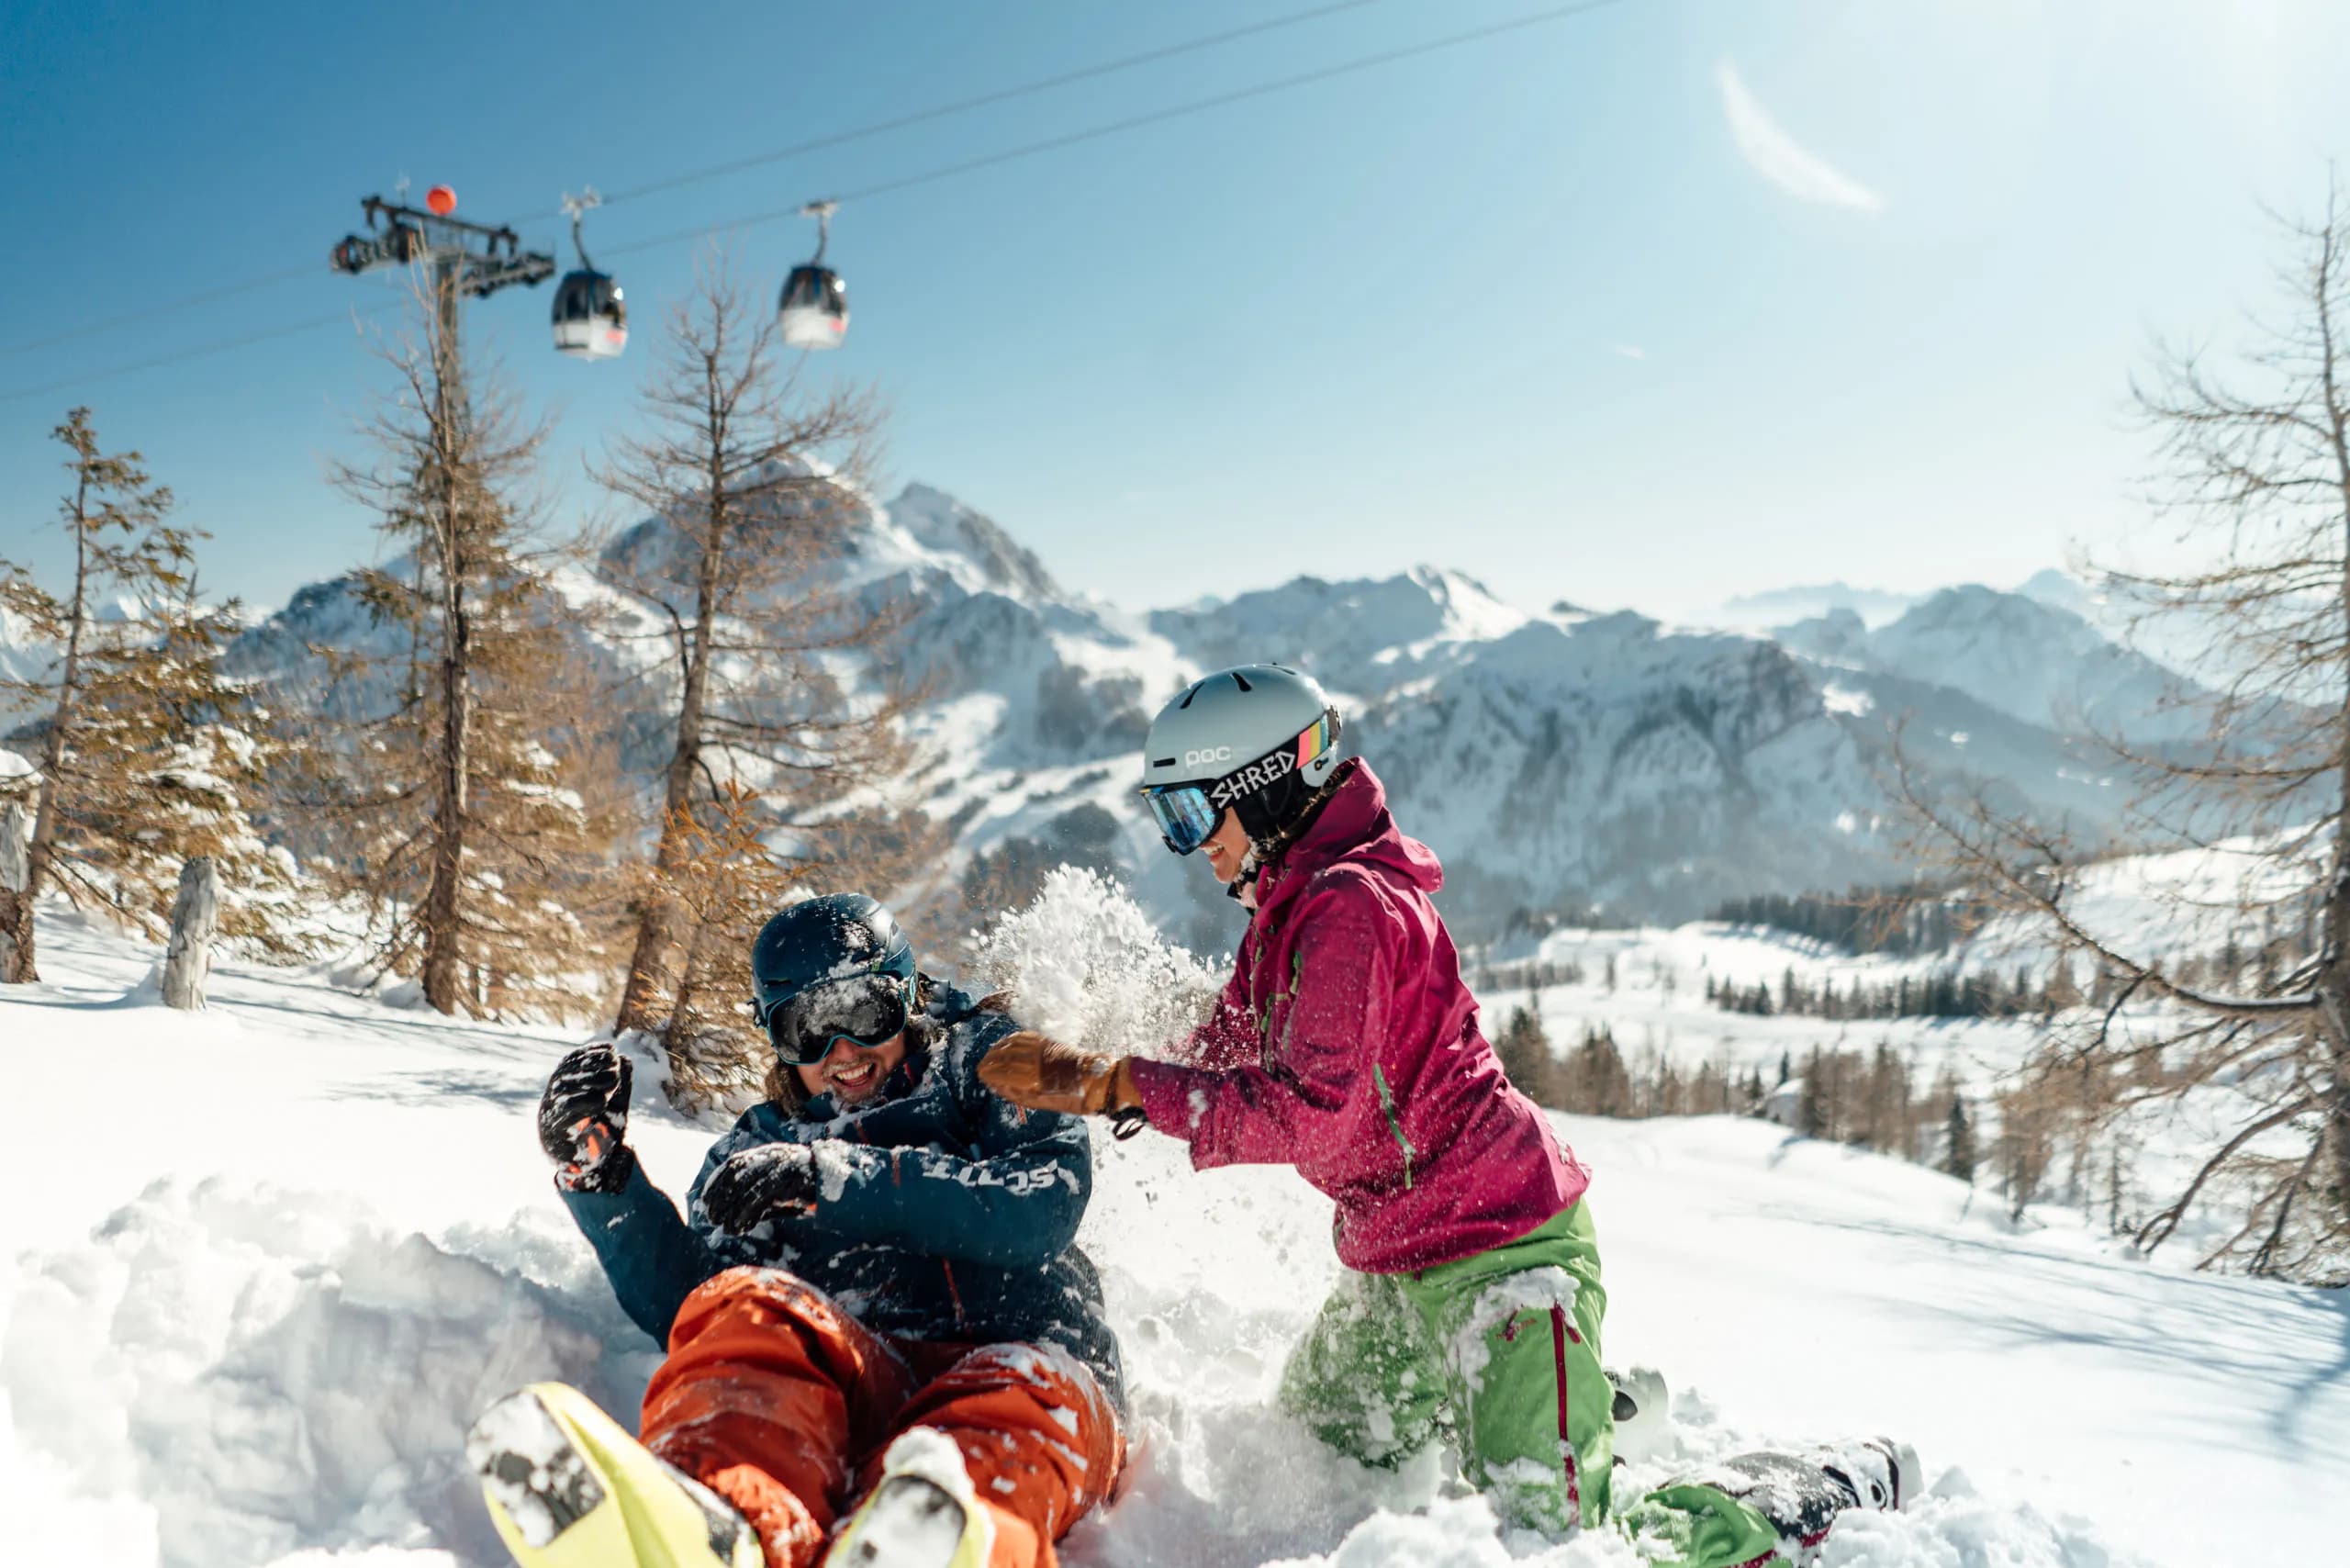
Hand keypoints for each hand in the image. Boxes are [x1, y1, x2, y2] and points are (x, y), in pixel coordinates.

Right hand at [539, 1046, 634, 1192]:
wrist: (595, 1170)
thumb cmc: (603, 1134)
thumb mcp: (617, 1105)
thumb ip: (621, 1084)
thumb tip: (626, 1059)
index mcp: (563, 1091)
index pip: (570, 1064)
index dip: (588, 1053)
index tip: (610, 1048)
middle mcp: (551, 1102)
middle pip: (566, 1075)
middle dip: (591, 1065)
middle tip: (614, 1062)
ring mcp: (548, 1119)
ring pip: (563, 1092)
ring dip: (589, 1081)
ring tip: (613, 1079)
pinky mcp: (552, 1137)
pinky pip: (564, 1116)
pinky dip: (584, 1105)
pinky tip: (603, 1101)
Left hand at [702, 1143, 821, 1233]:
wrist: (838, 1181)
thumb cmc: (806, 1188)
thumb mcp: (778, 1190)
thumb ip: (757, 1197)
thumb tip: (729, 1216)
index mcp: (767, 1154)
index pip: (733, 1164)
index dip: (716, 1182)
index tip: (704, 1200)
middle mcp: (771, 1156)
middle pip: (735, 1174)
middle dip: (720, 1197)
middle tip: (712, 1219)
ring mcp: (781, 1165)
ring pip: (746, 1186)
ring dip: (731, 1210)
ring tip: (725, 1228)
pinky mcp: (789, 1179)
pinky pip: (760, 1196)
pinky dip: (747, 1214)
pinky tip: (742, 1228)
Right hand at [977, 1030, 1143, 1119]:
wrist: (1099, 1081)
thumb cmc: (1074, 1098)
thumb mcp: (1044, 1103)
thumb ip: (1019, 1094)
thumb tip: (998, 1086)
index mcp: (1034, 1078)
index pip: (1004, 1072)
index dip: (990, 1073)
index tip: (981, 1075)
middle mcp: (1036, 1060)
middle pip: (1006, 1056)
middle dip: (991, 1060)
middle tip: (981, 1066)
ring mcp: (1042, 1048)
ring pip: (1014, 1044)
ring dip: (999, 1048)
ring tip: (990, 1055)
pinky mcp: (1050, 1042)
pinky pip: (1026, 1037)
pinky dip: (1013, 1039)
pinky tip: (1007, 1043)